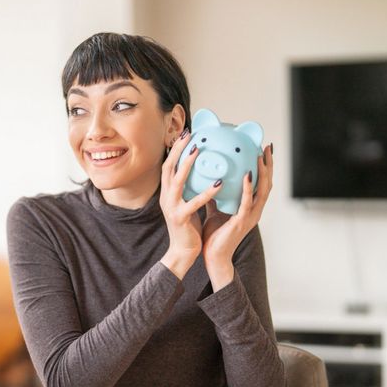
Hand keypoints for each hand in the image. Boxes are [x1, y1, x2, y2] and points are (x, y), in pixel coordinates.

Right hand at [159, 129, 223, 279]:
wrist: (182, 252)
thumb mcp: (187, 203)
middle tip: (189, 135)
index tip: (185, 134)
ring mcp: (171, 207)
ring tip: (198, 151)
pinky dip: (206, 192)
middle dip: (177, 150)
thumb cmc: (188, 228)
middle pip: (168, 168)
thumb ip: (190, 189)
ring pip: (176, 181)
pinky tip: (219, 184)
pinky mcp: (180, 218)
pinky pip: (193, 203)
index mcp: (168, 193)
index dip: (175, 149)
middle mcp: (166, 197)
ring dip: (186, 165)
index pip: (168, 166)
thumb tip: (202, 173)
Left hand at [202, 144, 273, 289]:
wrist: (212, 257)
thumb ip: (215, 195)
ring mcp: (250, 217)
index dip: (263, 166)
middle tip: (267, 147)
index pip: (260, 183)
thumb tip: (208, 178)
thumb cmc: (214, 235)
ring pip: (262, 191)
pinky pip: (247, 202)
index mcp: (249, 207)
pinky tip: (247, 175)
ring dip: (263, 173)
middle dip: (268, 165)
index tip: (261, 148)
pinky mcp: (241, 222)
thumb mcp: (215, 210)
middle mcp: (253, 210)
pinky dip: (248, 188)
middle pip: (267, 184)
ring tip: (261, 156)